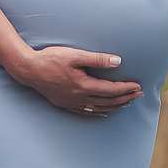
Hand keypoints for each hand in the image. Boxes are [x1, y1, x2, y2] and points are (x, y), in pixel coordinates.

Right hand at [12, 46, 141, 117]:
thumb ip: (97, 59)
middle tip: (139, 94)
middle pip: (108, 101)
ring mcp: (71, 103)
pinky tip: (104, 112)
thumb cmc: (51, 59)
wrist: (28, 69)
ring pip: (98, 108)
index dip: (126, 88)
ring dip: (115, 105)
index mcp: (84, 86)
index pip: (111, 90)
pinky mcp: (64, 104)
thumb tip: (118, 61)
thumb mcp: (75, 55)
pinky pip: (86, 112)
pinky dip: (98, 112)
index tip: (138, 86)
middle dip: (125, 98)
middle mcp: (79, 98)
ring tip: (127, 102)